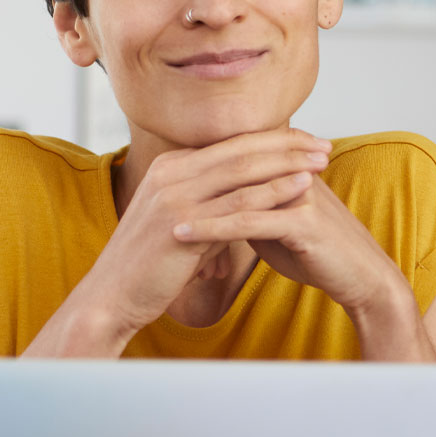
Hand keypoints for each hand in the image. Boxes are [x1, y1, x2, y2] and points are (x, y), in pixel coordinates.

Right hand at [78, 128, 332, 336]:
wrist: (112, 296)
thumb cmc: (148, 266)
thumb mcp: (178, 222)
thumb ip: (207, 203)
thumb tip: (242, 200)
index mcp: (169, 167)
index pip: (229, 144)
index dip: (270, 140)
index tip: (304, 141)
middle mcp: (170, 172)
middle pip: (240, 149)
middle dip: (286, 144)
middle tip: (323, 144)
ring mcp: (174, 195)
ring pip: (243, 170)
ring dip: (288, 163)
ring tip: (322, 161)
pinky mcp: (182, 223)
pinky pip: (238, 202)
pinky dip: (274, 192)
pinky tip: (302, 188)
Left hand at [172, 166, 409, 320]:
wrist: (360, 278)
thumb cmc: (318, 253)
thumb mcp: (275, 226)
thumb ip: (248, 209)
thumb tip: (216, 205)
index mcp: (285, 168)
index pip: (233, 158)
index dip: (196, 168)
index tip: (156, 180)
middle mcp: (292, 172)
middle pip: (230, 167)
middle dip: (187, 181)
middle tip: (144, 191)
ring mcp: (298, 194)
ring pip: (234, 192)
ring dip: (192, 202)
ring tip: (153, 213)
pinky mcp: (302, 222)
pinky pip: (247, 222)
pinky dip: (211, 229)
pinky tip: (182, 236)